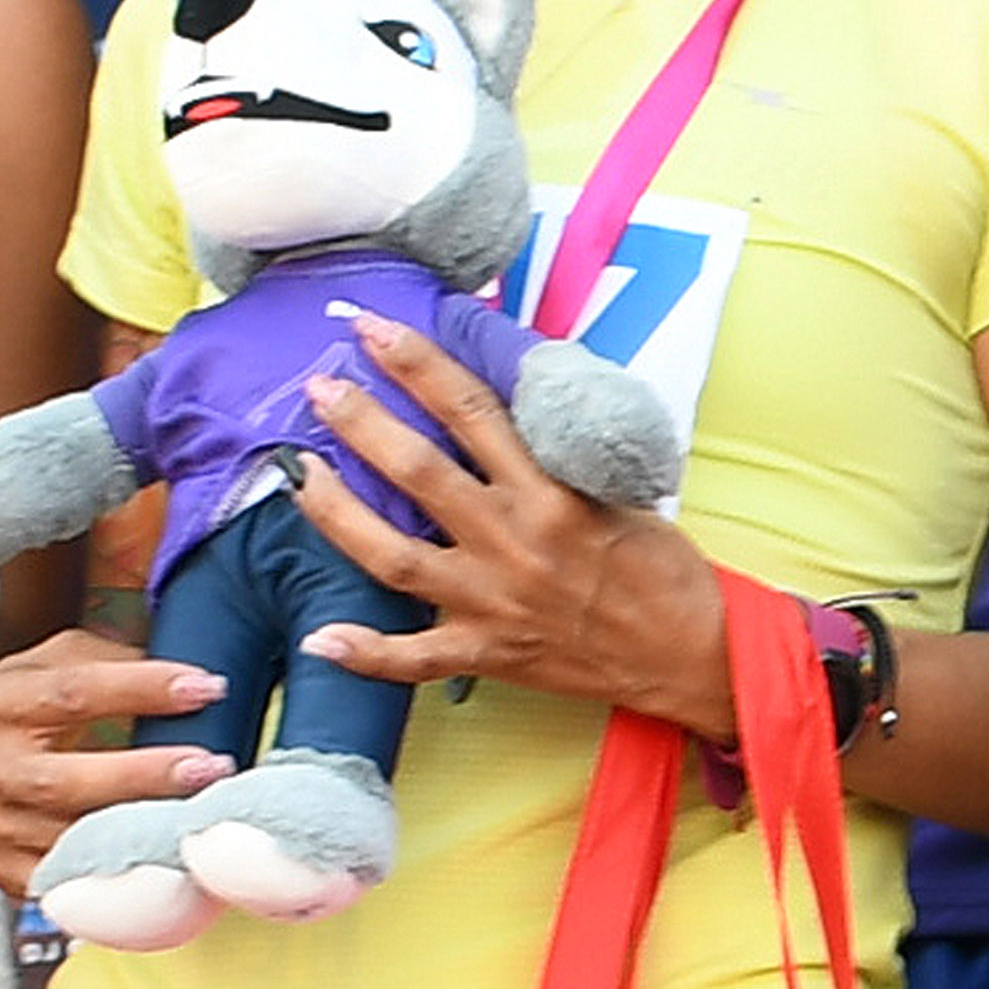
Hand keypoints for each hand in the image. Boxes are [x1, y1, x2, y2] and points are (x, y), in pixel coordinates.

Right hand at [0, 628, 230, 898]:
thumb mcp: (38, 665)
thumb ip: (103, 661)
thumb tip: (179, 669)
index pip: (74, 693)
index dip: (142, 689)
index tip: (204, 687)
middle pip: (68, 780)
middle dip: (145, 775)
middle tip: (211, 766)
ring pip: (70, 840)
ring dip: (140, 831)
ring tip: (201, 817)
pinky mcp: (5, 873)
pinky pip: (66, 882)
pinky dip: (114, 874)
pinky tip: (162, 860)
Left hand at [285, 318, 739, 740]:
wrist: (690, 652)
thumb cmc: (660, 565)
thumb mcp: (617, 489)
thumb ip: (554, 455)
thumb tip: (496, 405)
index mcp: (552, 492)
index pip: (473, 410)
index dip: (417, 363)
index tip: (373, 328)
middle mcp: (515, 541)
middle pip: (420, 473)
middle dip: (363, 423)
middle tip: (320, 385)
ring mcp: (493, 602)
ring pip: (395, 557)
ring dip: (339, 513)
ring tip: (299, 473)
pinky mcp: (488, 654)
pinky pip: (413, 660)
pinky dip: (365, 652)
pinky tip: (318, 636)